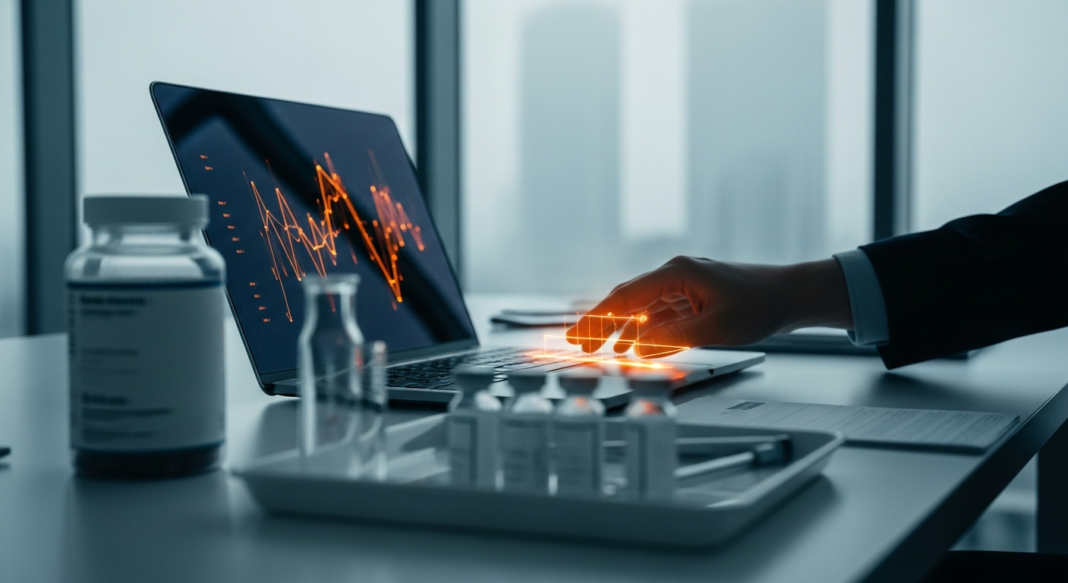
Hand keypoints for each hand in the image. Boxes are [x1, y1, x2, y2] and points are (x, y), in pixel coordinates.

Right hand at [565, 256, 851, 356]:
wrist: (791, 295)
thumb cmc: (760, 305)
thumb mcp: (715, 327)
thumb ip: (673, 337)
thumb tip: (638, 345)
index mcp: (677, 274)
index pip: (626, 297)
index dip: (598, 318)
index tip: (578, 334)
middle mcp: (676, 275)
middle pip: (628, 300)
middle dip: (601, 323)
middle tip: (578, 343)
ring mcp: (684, 285)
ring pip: (643, 309)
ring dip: (622, 330)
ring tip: (601, 350)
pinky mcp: (694, 297)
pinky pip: (661, 314)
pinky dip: (646, 330)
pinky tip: (636, 346)